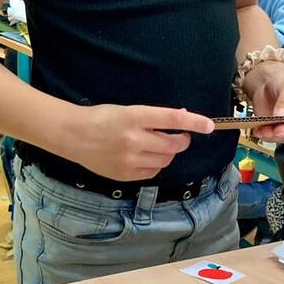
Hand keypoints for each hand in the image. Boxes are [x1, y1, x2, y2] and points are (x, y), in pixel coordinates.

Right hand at [74, 105, 213, 180]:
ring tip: (159, 146)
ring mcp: (129, 159)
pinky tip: (147, 157)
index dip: (194, 122)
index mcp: (134, 117)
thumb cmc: (101, 118)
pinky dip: (156, 165)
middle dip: (181, 141)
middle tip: (180, 137)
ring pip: (165, 160)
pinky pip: (152, 172)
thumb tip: (180, 119)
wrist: (73, 135)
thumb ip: (153, 117)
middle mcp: (134, 139)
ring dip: (169, 153)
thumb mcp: (127, 109)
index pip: (171, 119)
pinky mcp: (125, 174)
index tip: (210, 125)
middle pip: (173, 145)